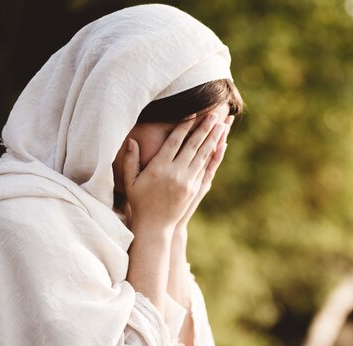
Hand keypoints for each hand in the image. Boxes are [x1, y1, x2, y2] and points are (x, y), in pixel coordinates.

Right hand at [122, 113, 226, 231]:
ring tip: (222, 124)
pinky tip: (222, 145)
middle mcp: (176, 173)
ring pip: (204, 155)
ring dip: (214, 138)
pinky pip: (208, 168)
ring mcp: (188, 182)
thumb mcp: (130, 181)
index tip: (193, 112)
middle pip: (193, 146)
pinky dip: (216, 155)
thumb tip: (131, 140)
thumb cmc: (139, 202)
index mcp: (159, 168)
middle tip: (214, 113)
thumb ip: (130, 160)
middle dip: (205, 128)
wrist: (155, 226)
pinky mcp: (196, 189)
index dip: (184, 126)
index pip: (174, 142)